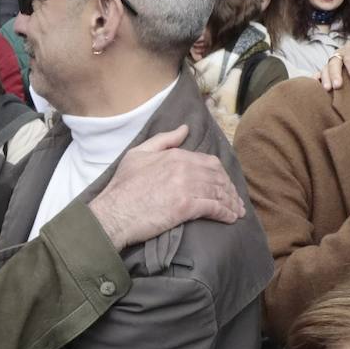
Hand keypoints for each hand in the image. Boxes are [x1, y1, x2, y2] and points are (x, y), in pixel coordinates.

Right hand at [89, 125, 244, 248]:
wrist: (113, 213)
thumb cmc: (122, 186)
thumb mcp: (138, 154)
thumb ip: (164, 140)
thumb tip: (185, 129)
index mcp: (175, 155)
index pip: (208, 162)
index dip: (220, 174)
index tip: (224, 184)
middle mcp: (184, 168)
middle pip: (218, 177)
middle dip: (229, 189)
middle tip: (235, 200)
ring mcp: (186, 187)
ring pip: (219, 192)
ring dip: (231, 202)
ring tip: (236, 212)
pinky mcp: (186, 207)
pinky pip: (214, 208)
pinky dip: (226, 213)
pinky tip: (230, 219)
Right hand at [317, 42, 349, 90]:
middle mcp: (340, 54)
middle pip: (335, 62)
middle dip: (336, 74)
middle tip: (338, 86)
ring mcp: (331, 63)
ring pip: (325, 68)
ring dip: (326, 78)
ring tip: (328, 88)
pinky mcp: (325, 71)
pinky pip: (318, 74)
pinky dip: (316, 78)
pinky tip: (315, 83)